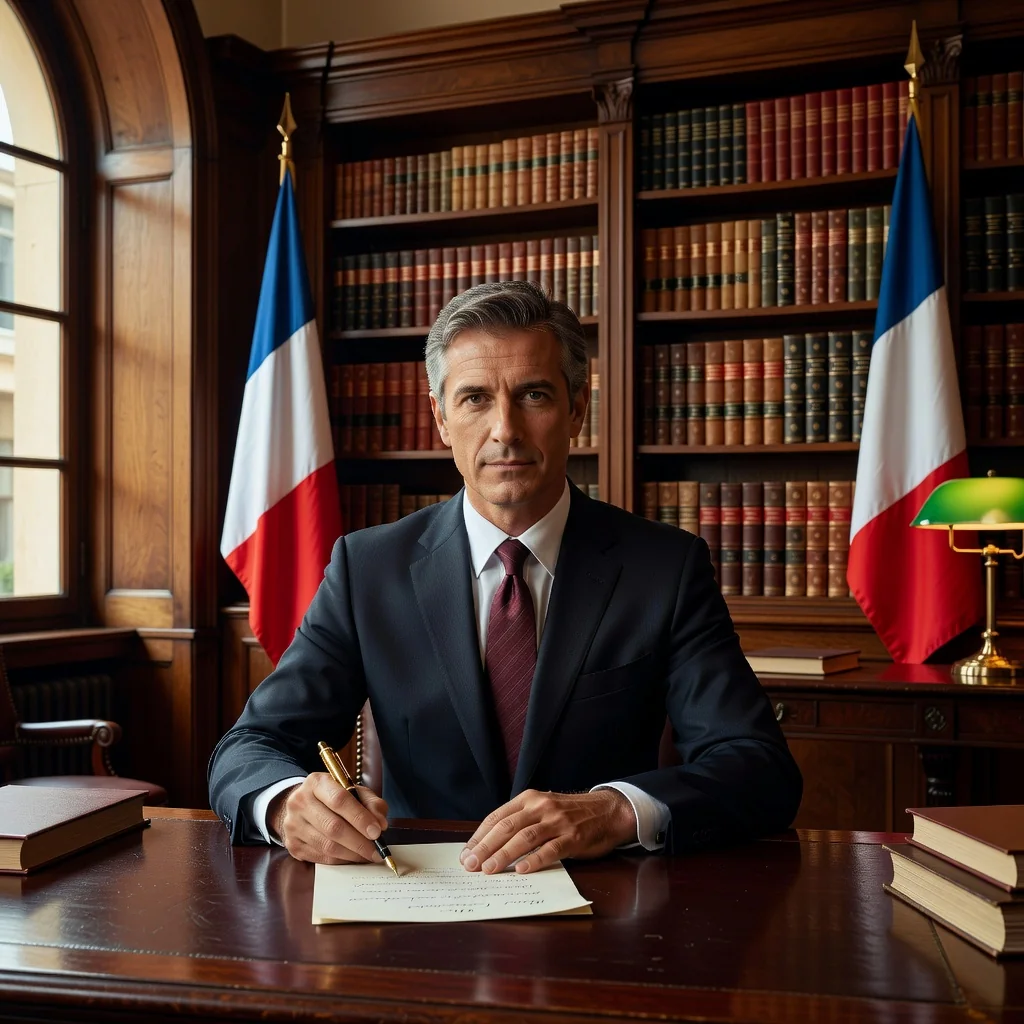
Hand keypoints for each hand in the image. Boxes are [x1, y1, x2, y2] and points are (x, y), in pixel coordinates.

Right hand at [268, 772, 388, 864]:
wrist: (301, 806)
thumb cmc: (333, 798)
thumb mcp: (354, 791)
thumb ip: (371, 803)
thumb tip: (381, 824)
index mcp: (317, 782)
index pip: (339, 800)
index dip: (360, 818)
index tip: (377, 832)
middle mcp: (300, 802)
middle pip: (333, 826)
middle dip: (359, 841)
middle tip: (377, 850)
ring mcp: (293, 825)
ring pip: (327, 845)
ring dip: (352, 854)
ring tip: (368, 855)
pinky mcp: (292, 845)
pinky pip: (321, 857)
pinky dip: (341, 860)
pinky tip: (352, 857)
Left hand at [460, 789, 636, 874]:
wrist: (606, 810)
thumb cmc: (569, 814)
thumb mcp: (542, 808)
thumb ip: (520, 821)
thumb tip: (488, 846)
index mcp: (529, 799)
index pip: (497, 817)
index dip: (480, 836)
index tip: (466, 853)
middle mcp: (541, 806)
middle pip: (507, 827)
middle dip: (486, 847)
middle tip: (471, 865)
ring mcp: (558, 821)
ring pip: (525, 838)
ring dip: (504, 855)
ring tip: (489, 869)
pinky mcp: (573, 837)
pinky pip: (551, 849)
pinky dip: (535, 860)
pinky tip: (522, 870)